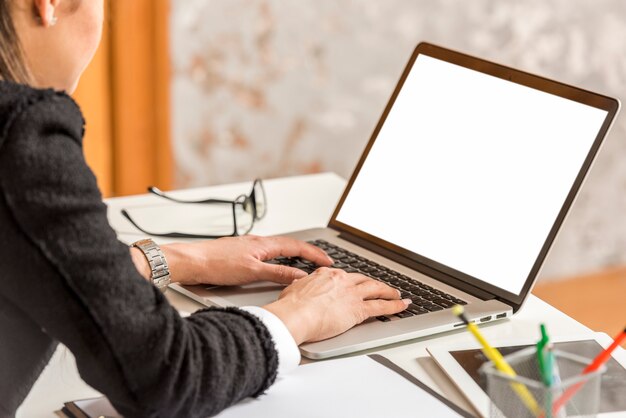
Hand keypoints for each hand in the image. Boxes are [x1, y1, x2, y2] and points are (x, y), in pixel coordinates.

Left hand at [159, 235, 333, 285]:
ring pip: (277, 248)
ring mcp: (248, 246)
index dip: (314, 254)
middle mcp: (258, 242)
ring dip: (293, 254)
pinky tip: (275, 264)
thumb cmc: (216, 264)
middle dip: (308, 252)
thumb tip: (300, 276)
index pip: (296, 246)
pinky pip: (266, 253)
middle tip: (321, 261)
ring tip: (304, 262)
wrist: (190, 261)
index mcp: (264, 244)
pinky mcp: (239, 252)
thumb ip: (278, 273)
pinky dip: (278, 258)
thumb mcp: (252, 272)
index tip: (328, 261)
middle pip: (289, 244)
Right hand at [263, 268, 410, 344]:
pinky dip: (394, 306)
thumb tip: (298, 286)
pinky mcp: (358, 309)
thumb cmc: (291, 306)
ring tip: (397, 295)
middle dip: (374, 284)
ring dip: (389, 292)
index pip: (343, 276)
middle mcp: (342, 280)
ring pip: (376, 289)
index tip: (353, 284)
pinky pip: (382, 306)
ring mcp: (352, 294)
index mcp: (326, 274)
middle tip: (380, 287)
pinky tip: (402, 306)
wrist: (296, 314)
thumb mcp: (293, 289)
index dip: (351, 281)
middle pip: (363, 280)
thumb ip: (300, 287)